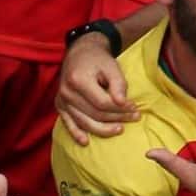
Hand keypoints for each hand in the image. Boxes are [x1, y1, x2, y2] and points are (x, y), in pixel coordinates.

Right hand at [57, 30, 137, 145]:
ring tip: (120, 129)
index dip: (120, 108)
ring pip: (83, 122)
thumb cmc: (98, 60)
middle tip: (134, 118)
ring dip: (103, 129)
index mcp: (78, 80)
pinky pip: (68, 123)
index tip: (135, 108)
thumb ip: (118, 84)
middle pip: (94, 114)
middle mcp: (67, 92)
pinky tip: (85, 142)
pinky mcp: (60, 106)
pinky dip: (76, 134)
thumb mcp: (111, 66)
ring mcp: (61, 100)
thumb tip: (123, 103)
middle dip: (116, 118)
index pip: (102, 103)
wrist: (80, 54)